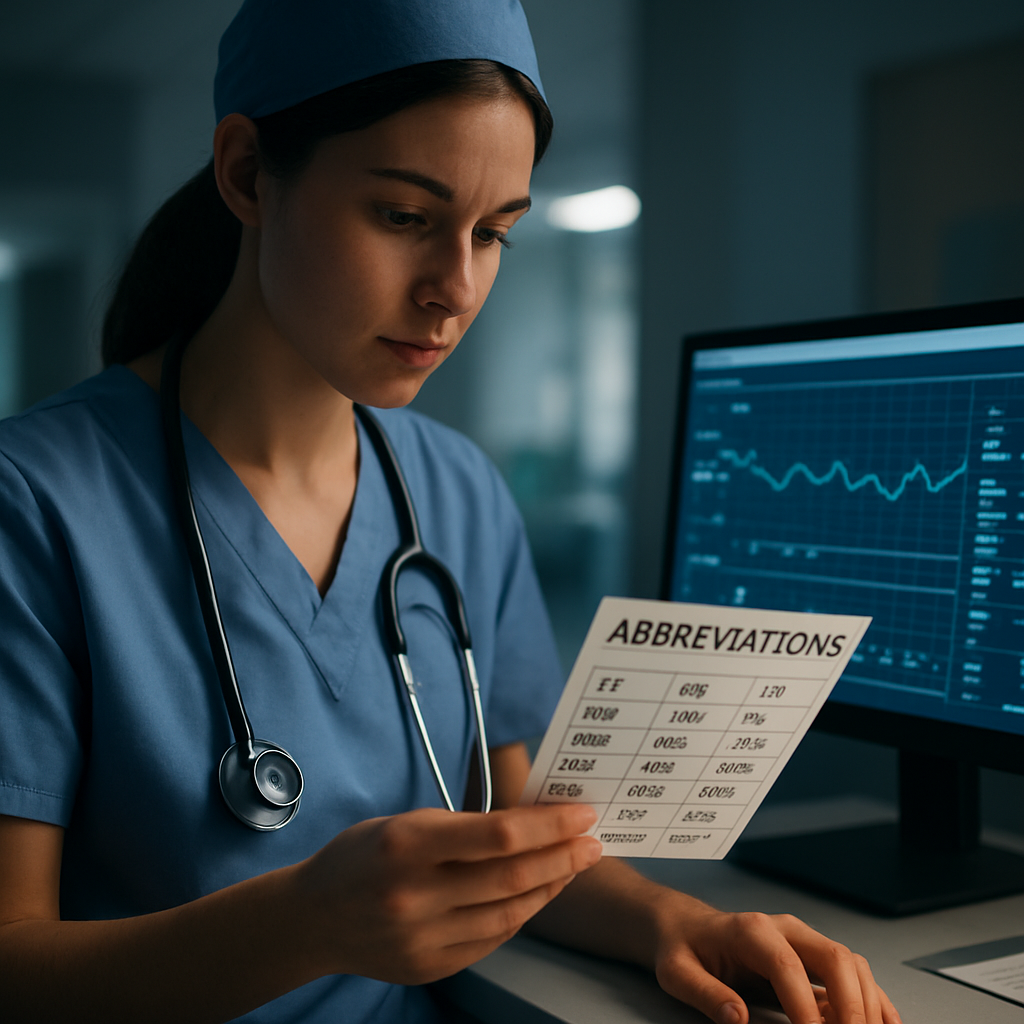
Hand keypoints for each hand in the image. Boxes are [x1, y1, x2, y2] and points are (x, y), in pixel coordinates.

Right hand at [294, 803, 601, 984]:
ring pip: (509, 913)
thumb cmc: (364, 854)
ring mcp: (422, 938)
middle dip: (563, 857)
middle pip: (512, 877)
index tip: (582, 814)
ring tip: (573, 865)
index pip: (499, 834)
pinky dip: (522, 914)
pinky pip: (492, 940)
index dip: (550, 825)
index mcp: (408, 845)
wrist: (313, 917)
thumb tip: (532, 823)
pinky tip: (538, 894)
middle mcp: (415, 896)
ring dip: (550, 887)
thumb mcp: (406, 822)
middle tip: (592, 842)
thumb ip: (463, 827)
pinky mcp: (429, 968)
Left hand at [652, 902, 900, 1023]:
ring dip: (867, 1005)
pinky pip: (854, 973)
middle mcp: (784, 929)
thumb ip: (705, 993)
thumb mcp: (678, 972)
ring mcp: (803, 940)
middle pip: (835, 958)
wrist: (687, 926)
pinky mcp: (813, 956)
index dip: (805, 1006)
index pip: (787, 965)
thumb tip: (737, 1017)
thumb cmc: (683, 948)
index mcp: (750, 930)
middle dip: (852, 1006)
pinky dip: (873, 999)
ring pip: (851, 964)